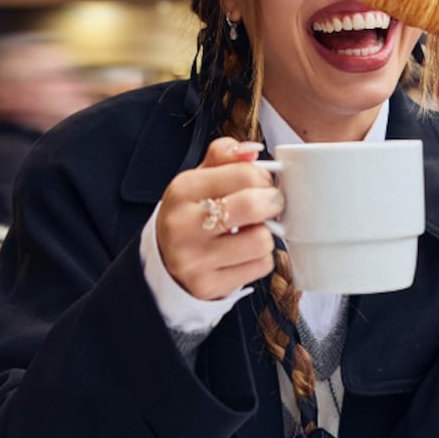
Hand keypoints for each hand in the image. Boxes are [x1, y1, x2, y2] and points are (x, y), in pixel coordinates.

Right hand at [156, 138, 284, 299]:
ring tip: (252, 230)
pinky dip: (260, 259)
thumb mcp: (199, 178)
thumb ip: (225, 155)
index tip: (263, 183)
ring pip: (261, 241)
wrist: (166, 260)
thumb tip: (252, 151)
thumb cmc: (192, 212)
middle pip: (253, 206)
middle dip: (273, 202)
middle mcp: (182, 225)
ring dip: (266, 234)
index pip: (244, 174)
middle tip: (270, 204)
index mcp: (181, 190)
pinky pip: (260, 267)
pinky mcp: (208, 286)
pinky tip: (244, 253)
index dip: (264, 177)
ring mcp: (193, 260)